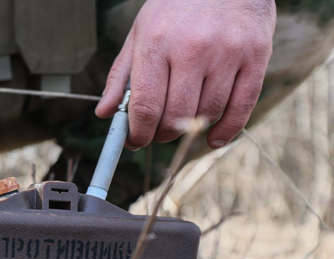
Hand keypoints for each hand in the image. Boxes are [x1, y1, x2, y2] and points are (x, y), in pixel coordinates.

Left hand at [96, 0, 275, 149]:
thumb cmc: (176, 6)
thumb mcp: (140, 33)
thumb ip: (120, 75)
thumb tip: (103, 114)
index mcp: (157, 44)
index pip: (145, 107)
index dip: (138, 134)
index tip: (134, 141)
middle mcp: (192, 50)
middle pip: (175, 117)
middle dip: (162, 135)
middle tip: (157, 133)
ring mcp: (227, 54)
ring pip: (207, 114)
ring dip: (191, 129)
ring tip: (182, 122)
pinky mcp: (256, 56)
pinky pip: (242, 107)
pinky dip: (227, 130)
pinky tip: (212, 138)